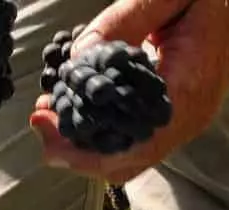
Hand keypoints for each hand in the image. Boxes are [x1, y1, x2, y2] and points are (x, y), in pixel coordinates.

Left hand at [29, 0, 228, 183]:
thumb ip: (120, 25)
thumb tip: (76, 62)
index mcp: (187, 93)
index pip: (130, 148)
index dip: (81, 151)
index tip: (43, 124)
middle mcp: (190, 117)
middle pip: (125, 164)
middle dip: (75, 153)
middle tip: (39, 119)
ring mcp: (188, 117)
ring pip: (131, 156)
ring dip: (87, 144)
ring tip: (51, 112)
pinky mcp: (182, 109)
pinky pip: (139, 137)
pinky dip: (105, 132)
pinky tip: (80, 107)